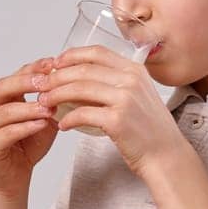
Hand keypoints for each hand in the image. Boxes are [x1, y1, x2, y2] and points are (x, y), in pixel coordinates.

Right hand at [0, 58, 58, 199]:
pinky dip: (25, 127)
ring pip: (5, 111)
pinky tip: (41, 124)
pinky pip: (6, 133)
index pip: (16, 75)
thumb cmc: (28, 146)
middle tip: (47, 82)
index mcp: (1, 96)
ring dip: (29, 108)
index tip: (53, 63)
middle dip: (27, 82)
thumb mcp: (44, 118)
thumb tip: (68, 82)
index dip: (34, 68)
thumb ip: (51, 102)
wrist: (15, 177)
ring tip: (49, 108)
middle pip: (4, 86)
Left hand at [38, 45, 185, 175]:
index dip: (72, 55)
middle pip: (83, 70)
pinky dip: (67, 119)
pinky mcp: (117, 120)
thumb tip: (81, 80)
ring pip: (79, 89)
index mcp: (135, 70)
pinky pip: (82, 114)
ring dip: (56, 95)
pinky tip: (61, 125)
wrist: (166, 156)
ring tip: (45, 103)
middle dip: (57, 76)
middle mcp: (131, 80)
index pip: (97, 53)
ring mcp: (125, 99)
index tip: (56, 63)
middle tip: (41, 85)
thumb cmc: (150, 130)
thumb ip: (118, 83)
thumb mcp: (139, 96)